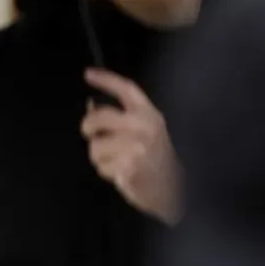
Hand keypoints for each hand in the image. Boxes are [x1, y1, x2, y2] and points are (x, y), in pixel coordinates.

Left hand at [82, 69, 183, 224]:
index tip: (88, 73)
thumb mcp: (146, 133)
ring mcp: (137, 146)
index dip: (107, 79)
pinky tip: (123, 175)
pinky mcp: (129, 165)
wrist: (177, 192)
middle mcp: (144, 127)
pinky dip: (107, 172)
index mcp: (150, 115)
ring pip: (95, 146)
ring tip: (119, 162)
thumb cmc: (157, 162)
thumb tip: (91, 105)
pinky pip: (101, 166)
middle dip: (88, 127)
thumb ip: (121, 118)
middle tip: (91, 135)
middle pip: (98, 117)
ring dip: (100, 157)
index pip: (127, 90)